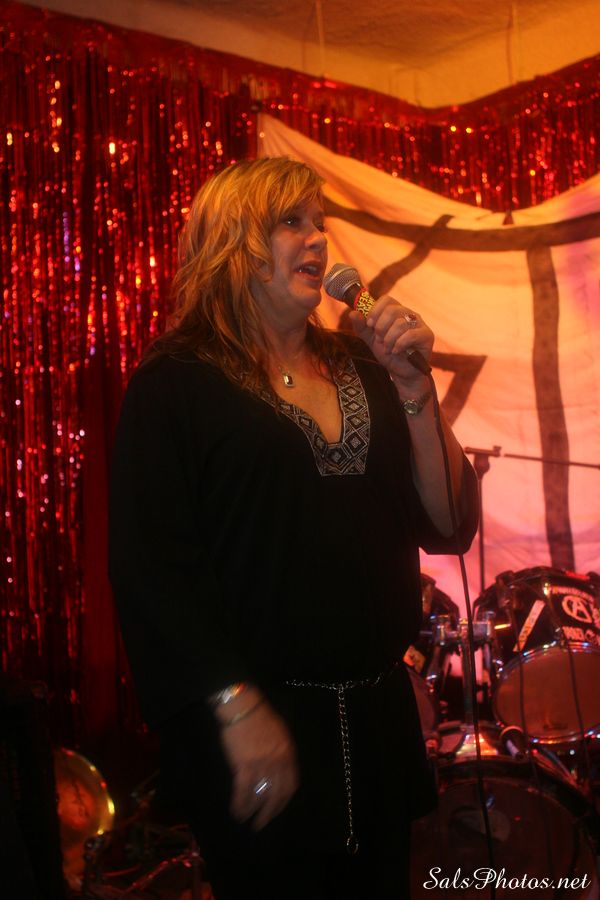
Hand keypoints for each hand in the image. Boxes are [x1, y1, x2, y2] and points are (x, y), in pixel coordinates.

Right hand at [216, 688, 298, 829]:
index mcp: (289, 753)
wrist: (242, 707)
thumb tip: (278, 772)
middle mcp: (279, 762)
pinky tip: (236, 811)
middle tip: (261, 823)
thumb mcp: (280, 733)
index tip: (276, 809)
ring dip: (252, 811)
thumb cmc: (259, 716)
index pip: (291, 784)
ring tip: (245, 818)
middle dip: (269, 812)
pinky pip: (244, 792)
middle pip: (277, 795)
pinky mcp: (244, 766)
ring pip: (259, 796)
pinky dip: (240, 804)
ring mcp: (262, 765)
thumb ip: (282, 753)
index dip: (283, 800)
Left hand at [349, 294, 433, 391]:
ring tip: (388, 349)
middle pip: (392, 310)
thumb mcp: (371, 340)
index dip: (375, 311)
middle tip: (380, 340)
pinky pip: (410, 335)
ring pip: (400, 324)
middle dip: (381, 327)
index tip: (370, 325)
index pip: (386, 299)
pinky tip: (396, 351)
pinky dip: (399, 345)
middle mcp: (409, 314)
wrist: (400, 371)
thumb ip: (362, 327)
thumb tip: (352, 313)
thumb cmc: (388, 353)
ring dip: (389, 339)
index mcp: (397, 311)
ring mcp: (419, 324)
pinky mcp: (426, 335)